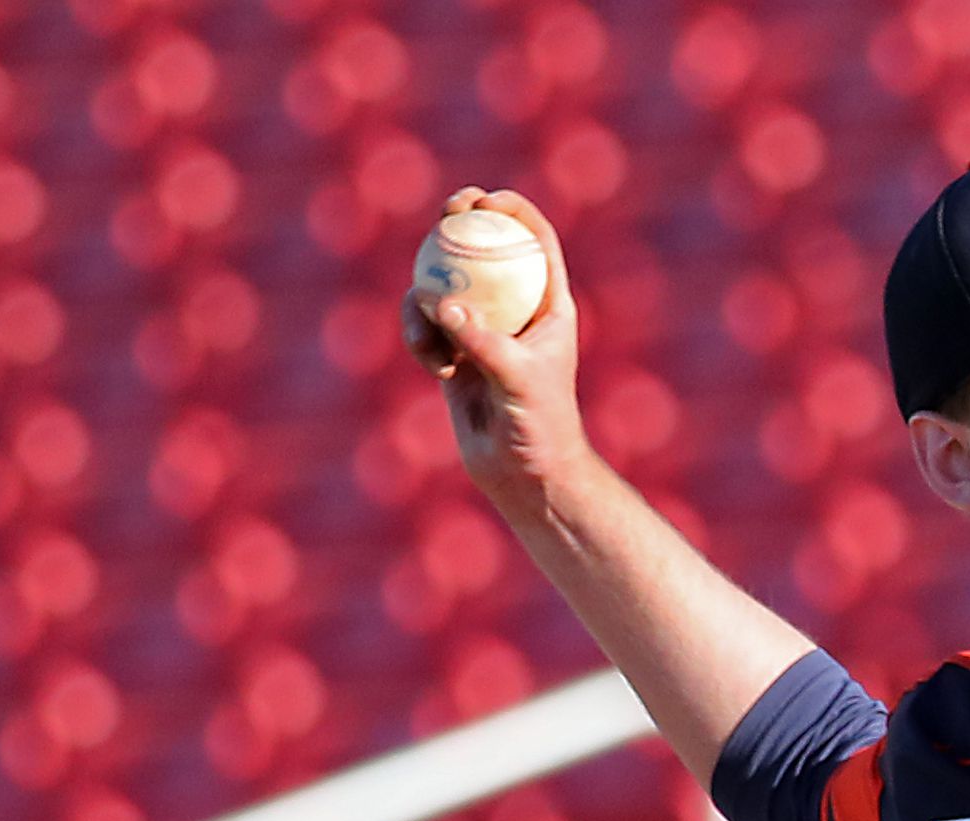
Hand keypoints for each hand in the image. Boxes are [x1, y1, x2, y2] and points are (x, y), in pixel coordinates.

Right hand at [402, 186, 593, 513]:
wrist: (523, 474)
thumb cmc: (540, 427)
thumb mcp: (518, 380)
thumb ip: (482, 340)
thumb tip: (442, 303)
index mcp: (549, 305)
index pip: (536, 242)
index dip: (514, 210)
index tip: (487, 197)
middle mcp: (515, 311)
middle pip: (485, 248)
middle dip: (462, 221)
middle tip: (447, 210)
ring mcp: (481, 329)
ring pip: (444, 284)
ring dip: (428, 295)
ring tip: (430, 328)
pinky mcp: (454, 353)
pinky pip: (424, 325)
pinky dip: (420, 337)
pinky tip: (436, 368)